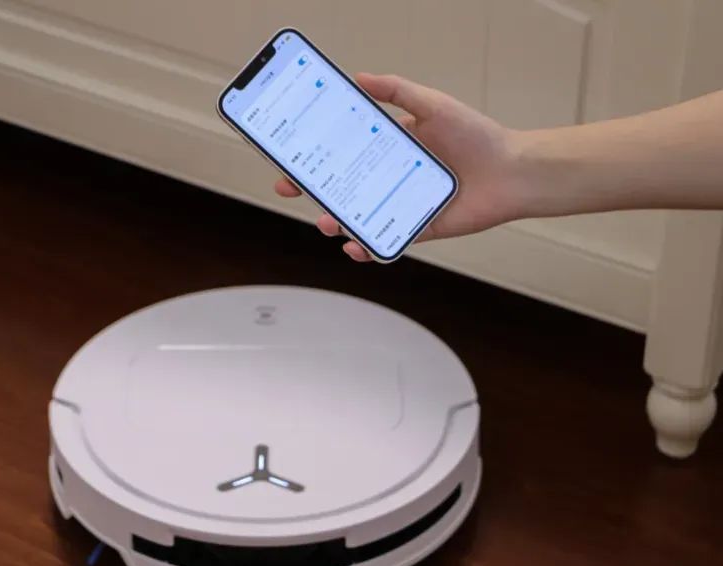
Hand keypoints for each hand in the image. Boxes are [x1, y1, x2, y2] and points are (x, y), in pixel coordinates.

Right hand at [275, 73, 525, 261]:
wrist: (514, 173)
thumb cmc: (478, 137)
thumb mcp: (433, 105)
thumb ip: (397, 91)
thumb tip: (359, 78)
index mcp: (391, 148)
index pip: (344, 152)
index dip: (315, 156)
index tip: (290, 157)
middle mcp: (391, 177)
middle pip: (343, 186)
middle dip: (313, 191)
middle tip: (291, 189)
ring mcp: (402, 204)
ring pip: (358, 217)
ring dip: (336, 222)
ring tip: (326, 222)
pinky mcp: (418, 229)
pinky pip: (385, 241)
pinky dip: (367, 248)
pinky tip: (356, 246)